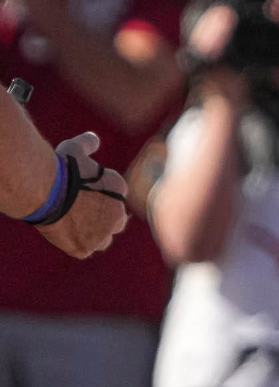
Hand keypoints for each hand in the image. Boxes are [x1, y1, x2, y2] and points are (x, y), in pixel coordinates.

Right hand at [37, 133, 129, 258]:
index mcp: (120, 188)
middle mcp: (117, 213)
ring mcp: (102, 233)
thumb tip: (93, 140)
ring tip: (79, 231)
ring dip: (95, 236)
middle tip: (89, 219)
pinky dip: (78, 245)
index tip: (91, 201)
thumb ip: (87, 143)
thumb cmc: (60, 168)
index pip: (117, 199)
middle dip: (106, 221)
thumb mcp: (75, 148)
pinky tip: (67, 237)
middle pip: (117, 222)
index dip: (105, 201)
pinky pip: (85, 250)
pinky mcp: (85, 247)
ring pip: (103, 240)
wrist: (46, 190)